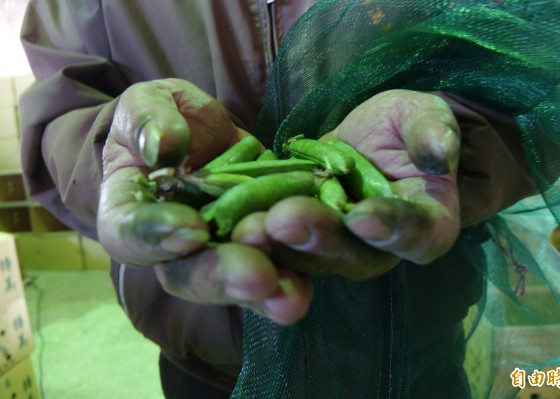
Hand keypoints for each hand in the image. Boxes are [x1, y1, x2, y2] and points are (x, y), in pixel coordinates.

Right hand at [98, 78, 311, 323]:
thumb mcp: (148, 104)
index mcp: (129, 213)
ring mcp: (215, 251)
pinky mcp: (256, 246)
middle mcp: (169, 247)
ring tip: (291, 295)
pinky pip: (272, 267)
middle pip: (187, 275)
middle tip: (256, 276)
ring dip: (264, 292)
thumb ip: (148, 120)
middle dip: (222, 276)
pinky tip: (312, 279)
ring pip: (234, 284)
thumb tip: (163, 146)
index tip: (193, 229)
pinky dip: (293, 275)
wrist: (198, 131)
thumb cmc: (162, 118)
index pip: (131, 233)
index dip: (158, 235)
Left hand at [232, 90, 460, 279]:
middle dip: (317, 239)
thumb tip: (440, 152)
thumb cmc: (409, 127)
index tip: (361, 214)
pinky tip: (229, 221)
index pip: (416, 233)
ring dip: (278, 245)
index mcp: (426, 224)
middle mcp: (380, 247)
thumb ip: (433, 131)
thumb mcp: (426, 116)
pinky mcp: (304, 235)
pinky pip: (282, 241)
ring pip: (311, 255)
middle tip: (282, 221)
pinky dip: (257, 233)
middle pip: (353, 255)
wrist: (376, 139)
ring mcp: (339, 245)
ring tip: (246, 227)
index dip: (391, 227)